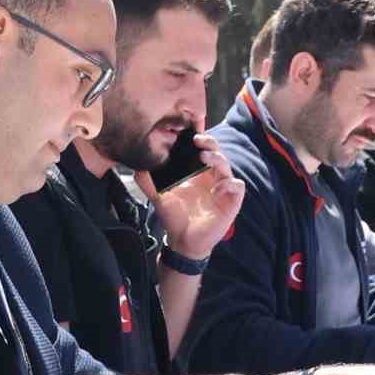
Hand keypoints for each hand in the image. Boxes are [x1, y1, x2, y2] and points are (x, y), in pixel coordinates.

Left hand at [135, 134, 244, 259]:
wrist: (183, 241)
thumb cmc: (174, 216)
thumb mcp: (158, 196)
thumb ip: (148, 182)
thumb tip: (137, 167)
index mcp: (197, 171)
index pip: (201, 148)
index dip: (198, 139)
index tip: (188, 134)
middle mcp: (211, 176)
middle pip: (216, 151)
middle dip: (209, 143)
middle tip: (198, 141)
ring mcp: (223, 187)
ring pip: (226, 165)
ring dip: (217, 159)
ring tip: (204, 158)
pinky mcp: (231, 201)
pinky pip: (237, 186)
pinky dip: (229, 184)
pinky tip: (216, 190)